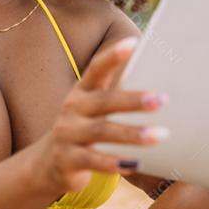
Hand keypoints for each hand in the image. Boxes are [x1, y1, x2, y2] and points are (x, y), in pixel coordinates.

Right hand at [30, 36, 169, 195]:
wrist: (48, 163)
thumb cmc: (83, 129)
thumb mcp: (92, 109)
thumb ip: (115, 96)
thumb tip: (158, 86)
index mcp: (81, 91)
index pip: (96, 69)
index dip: (112, 56)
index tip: (133, 43)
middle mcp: (72, 109)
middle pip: (104, 101)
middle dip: (133, 99)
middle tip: (161, 99)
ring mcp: (67, 134)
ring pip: (101, 131)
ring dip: (132, 133)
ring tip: (161, 135)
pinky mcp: (67, 160)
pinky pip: (93, 161)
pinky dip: (114, 163)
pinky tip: (135, 165)